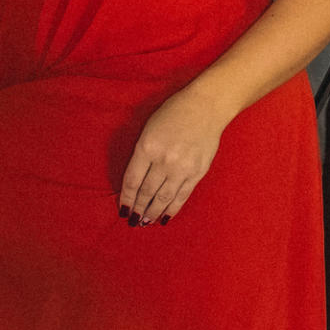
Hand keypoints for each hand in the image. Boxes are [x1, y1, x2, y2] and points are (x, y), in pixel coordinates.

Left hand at [119, 88, 228, 225]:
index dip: (126, 198)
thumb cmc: (174, 113)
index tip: (122, 210)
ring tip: (145, 223)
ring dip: (152, 213)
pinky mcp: (197, 172)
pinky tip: (165, 217)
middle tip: (132, 221)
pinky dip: (172, 209)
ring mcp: (182, 168)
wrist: (206, 106)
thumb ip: (142, 153)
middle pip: (147, 192)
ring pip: (163, 198)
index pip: (132, 181)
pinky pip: (182, 196)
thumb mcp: (149, 128)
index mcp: (147, 147)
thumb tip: (135, 181)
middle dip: (138, 209)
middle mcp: (164, 160)